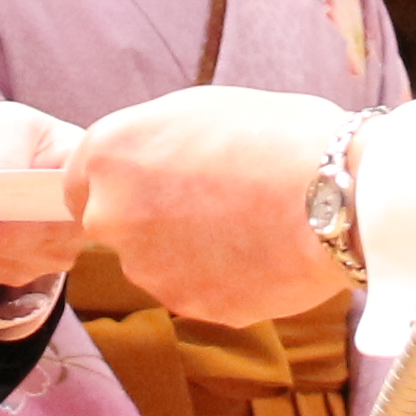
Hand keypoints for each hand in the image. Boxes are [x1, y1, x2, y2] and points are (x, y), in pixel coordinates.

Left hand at [0, 100, 86, 288]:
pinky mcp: (18, 269)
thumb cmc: (23, 137)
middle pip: (14, 240)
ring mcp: (49, 256)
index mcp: (82, 186)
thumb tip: (0, 180)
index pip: (57, 215)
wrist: (21, 159)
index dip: (19, 229)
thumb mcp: (15, 126)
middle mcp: (74, 230)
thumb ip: (11, 149)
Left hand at [70, 87, 352, 326]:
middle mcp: (114, 215)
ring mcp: (150, 269)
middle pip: (116, 225)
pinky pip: (196, 290)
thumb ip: (153, 144)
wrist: (338, 195)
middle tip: (210, 200)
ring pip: (156, 262)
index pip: (77, 182)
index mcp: (110, 155)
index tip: (152, 181)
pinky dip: (221, 277)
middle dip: (151, 217)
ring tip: (246, 223)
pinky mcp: (190, 307)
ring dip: (186, 251)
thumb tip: (148, 165)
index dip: (120, 181)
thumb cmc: (280, 137)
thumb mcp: (201, 109)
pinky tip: (260, 250)